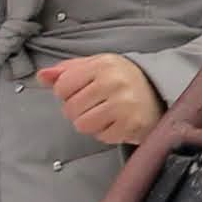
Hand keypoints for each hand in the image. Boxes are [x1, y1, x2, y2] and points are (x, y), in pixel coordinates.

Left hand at [40, 54, 163, 146]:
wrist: (160, 92)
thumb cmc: (123, 79)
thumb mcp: (97, 67)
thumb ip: (67, 70)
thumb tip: (41, 76)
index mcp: (103, 64)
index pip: (62, 87)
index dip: (67, 93)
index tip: (82, 92)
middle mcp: (114, 82)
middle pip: (70, 109)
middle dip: (79, 110)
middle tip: (96, 105)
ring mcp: (124, 104)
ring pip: (83, 125)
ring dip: (91, 123)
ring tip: (106, 114)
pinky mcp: (131, 125)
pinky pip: (101, 136)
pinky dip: (107, 133)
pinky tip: (118, 122)